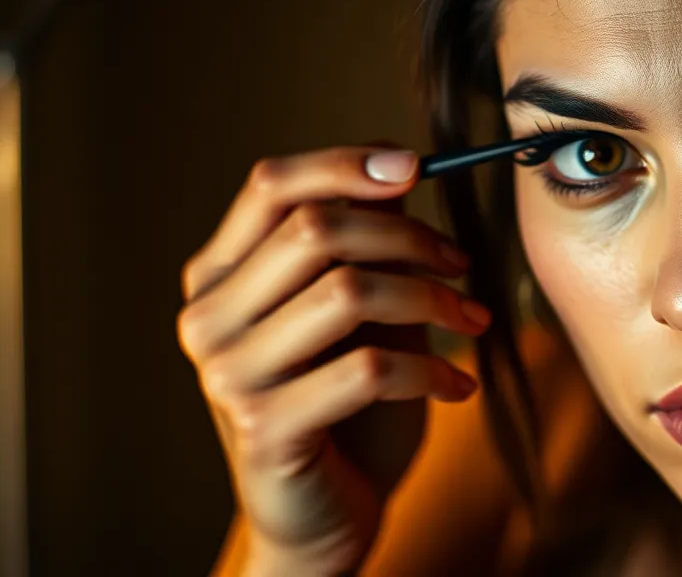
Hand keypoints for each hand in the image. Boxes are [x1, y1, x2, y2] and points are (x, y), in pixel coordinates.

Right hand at [177, 146, 489, 575]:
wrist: (322, 518)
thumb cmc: (344, 409)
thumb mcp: (356, 315)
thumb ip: (364, 248)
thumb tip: (403, 170)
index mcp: (219, 276)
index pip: (270, 186)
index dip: (345, 164)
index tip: (416, 166)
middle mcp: (208, 319)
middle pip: (316, 229)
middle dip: (408, 236)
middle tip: (461, 262)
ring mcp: (228, 376)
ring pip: (348, 292)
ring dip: (431, 298)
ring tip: (472, 322)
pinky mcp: (265, 429)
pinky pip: (368, 370)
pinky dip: (431, 370)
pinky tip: (459, 387)